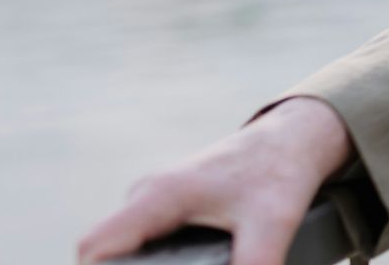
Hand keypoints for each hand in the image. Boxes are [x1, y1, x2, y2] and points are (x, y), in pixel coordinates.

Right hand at [77, 96, 353, 264]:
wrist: (293, 138)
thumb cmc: (280, 171)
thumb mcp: (275, 222)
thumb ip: (256, 263)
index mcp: (159, 196)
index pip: (95, 246)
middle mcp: (147, 196)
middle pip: (105, 253)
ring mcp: (154, 201)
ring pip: (122, 248)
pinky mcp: (167, 208)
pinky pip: (138, 242)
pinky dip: (147, 263)